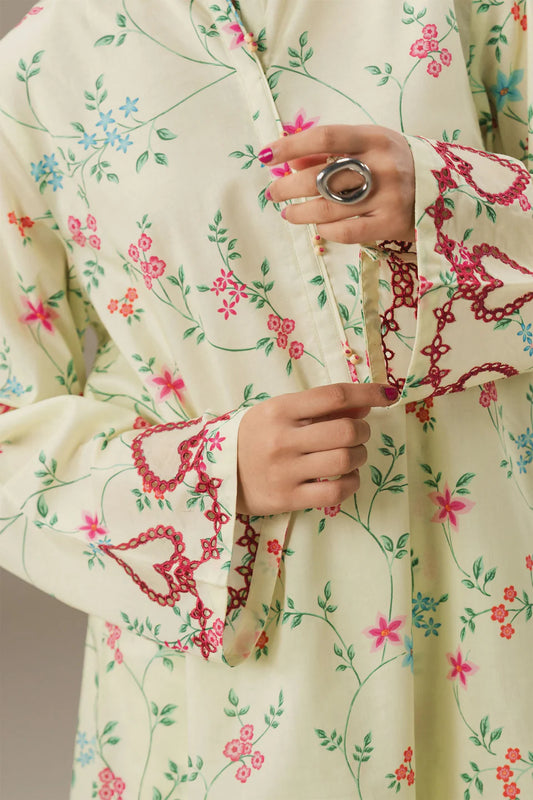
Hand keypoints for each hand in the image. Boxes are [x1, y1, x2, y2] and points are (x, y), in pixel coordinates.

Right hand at [236, 382, 397, 515]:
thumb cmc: (255, 437)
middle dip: (363, 431)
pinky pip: (335, 492)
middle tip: (358, 434)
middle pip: (346, 430)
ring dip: (359, 456)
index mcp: (279, 410)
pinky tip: (346, 478)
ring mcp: (284, 470)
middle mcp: (281, 438)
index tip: (387, 394)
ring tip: (352, 456)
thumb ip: (321, 408)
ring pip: (345, 460)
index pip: (334, 395)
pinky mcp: (287, 498)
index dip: (368, 392)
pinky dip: (351, 483)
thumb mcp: (280, 413)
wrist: (215, 472)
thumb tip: (367, 402)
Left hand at [263, 125, 414, 244]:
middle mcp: (381, 165)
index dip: (291, 146)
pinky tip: (318, 227)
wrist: (448, 189)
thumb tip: (292, 160)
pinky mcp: (391, 224)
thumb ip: (333, 152)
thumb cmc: (398, 164)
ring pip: (328, 208)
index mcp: (374, 138)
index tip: (267, 155)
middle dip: (288, 186)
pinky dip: (325, 230)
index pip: (324, 138)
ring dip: (300, 212)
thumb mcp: (370, 147)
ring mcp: (387, 196)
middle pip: (320, 178)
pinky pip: (346, 231)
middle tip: (274, 193)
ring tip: (288, 213)